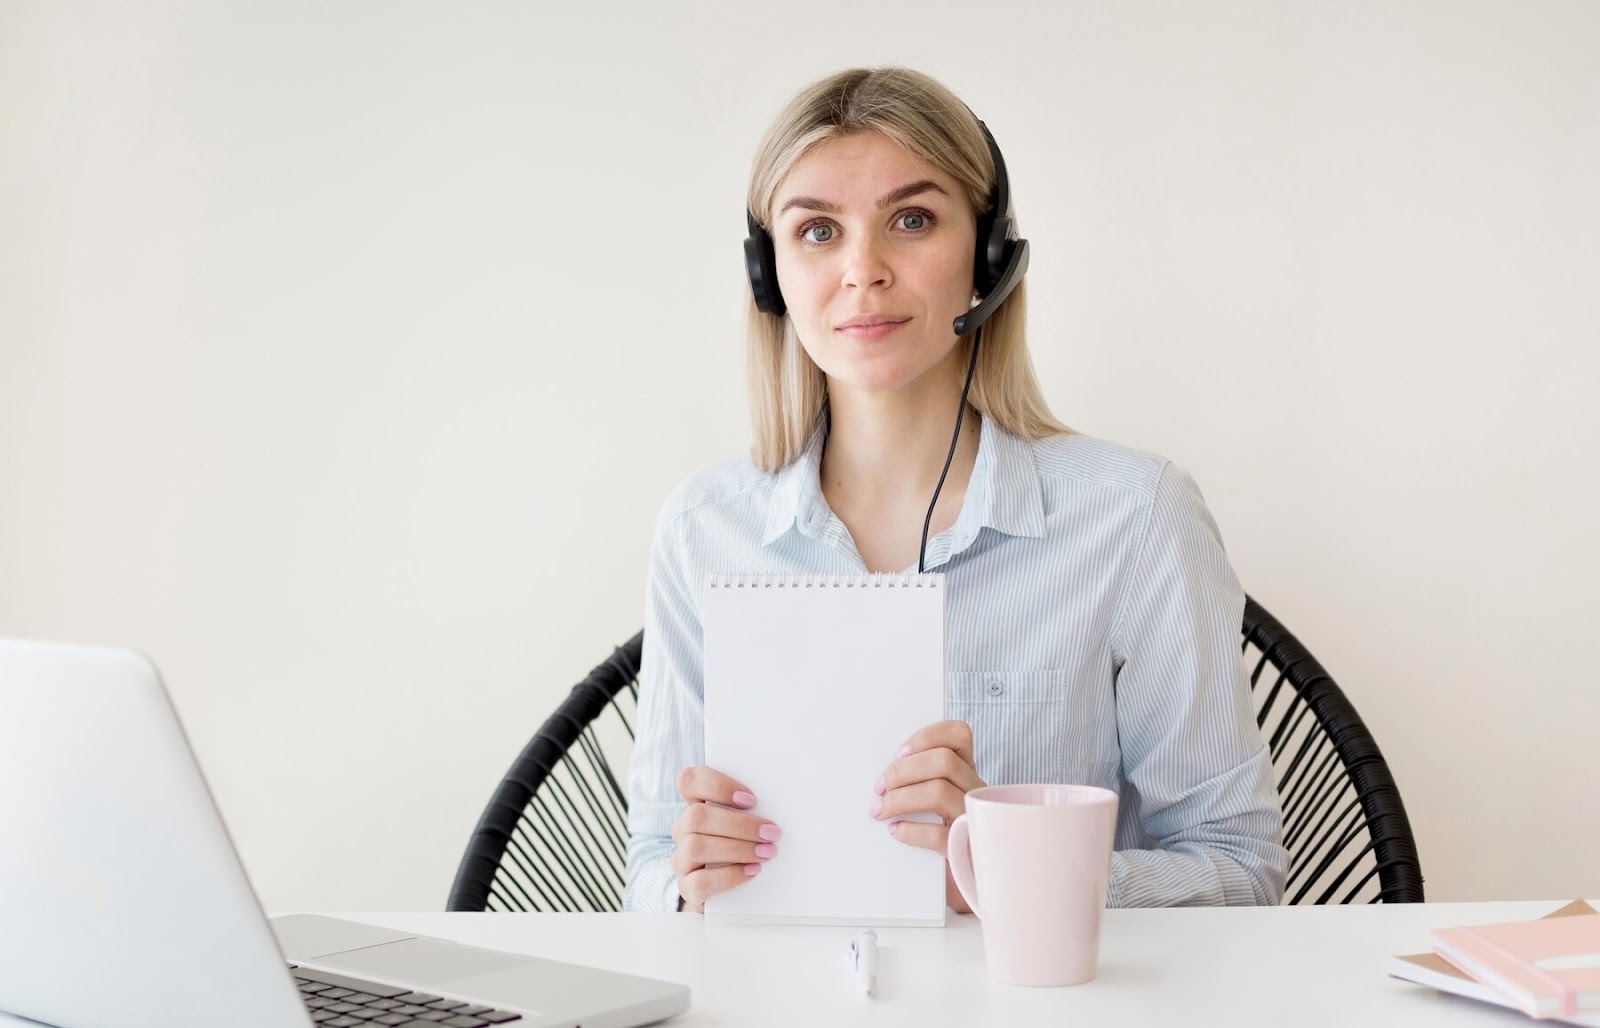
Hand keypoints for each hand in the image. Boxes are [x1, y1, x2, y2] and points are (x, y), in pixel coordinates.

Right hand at [670, 765, 781, 912]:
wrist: (731, 893)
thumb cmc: (745, 847)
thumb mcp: (747, 824)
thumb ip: (751, 811)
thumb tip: (780, 806)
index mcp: (696, 805)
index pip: (689, 781)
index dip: (717, 786)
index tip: (751, 800)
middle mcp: (683, 830)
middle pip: (696, 816)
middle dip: (739, 824)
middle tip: (771, 832)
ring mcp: (682, 859)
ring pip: (696, 847)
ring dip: (737, 849)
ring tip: (766, 852)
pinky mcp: (687, 887)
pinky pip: (700, 881)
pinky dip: (730, 875)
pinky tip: (752, 871)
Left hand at [868, 720, 985, 912]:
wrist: (969, 877)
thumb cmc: (944, 832)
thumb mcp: (938, 800)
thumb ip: (920, 780)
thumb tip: (882, 774)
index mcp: (967, 772)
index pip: (959, 734)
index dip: (926, 737)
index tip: (899, 753)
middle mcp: (976, 791)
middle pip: (944, 761)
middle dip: (903, 771)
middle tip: (879, 787)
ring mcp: (973, 819)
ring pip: (939, 791)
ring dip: (900, 799)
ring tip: (881, 810)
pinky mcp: (966, 850)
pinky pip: (937, 835)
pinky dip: (910, 831)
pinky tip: (896, 832)